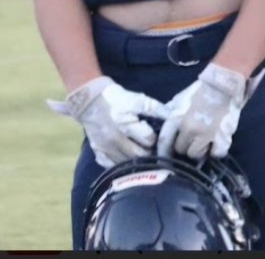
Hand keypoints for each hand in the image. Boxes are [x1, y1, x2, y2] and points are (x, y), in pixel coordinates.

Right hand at [47, 76, 169, 168]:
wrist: (90, 101)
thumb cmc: (117, 99)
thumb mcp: (138, 99)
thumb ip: (156, 109)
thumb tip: (174, 117)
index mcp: (125, 125)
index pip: (148, 140)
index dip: (156, 139)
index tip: (159, 137)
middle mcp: (114, 139)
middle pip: (139, 156)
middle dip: (150, 153)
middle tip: (155, 148)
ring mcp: (105, 149)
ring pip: (127, 164)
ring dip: (138, 161)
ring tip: (144, 153)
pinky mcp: (98, 153)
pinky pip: (113, 166)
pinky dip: (123, 165)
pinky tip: (129, 158)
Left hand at [156, 63, 263, 159]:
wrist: (224, 84)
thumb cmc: (201, 91)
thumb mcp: (180, 100)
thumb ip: (171, 114)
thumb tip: (161, 125)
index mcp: (176, 118)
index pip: (164, 142)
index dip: (164, 152)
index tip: (165, 158)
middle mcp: (189, 129)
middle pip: (181, 150)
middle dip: (185, 146)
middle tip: (192, 139)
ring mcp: (206, 134)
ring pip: (197, 154)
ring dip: (200, 149)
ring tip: (206, 139)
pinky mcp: (223, 136)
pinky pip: (217, 153)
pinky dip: (217, 150)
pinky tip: (218, 142)